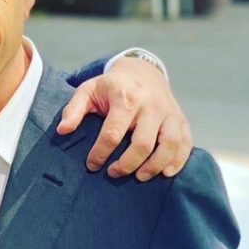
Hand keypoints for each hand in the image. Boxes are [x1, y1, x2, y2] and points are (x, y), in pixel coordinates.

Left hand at [57, 57, 191, 179]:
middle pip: (143, 143)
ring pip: (169, 145)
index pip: (113, 133)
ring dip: (154, 166)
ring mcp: (169, 113)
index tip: (92, 164)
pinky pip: (186, 143)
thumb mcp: (88, 90)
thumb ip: (73, 109)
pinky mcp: (181, 119)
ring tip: (138, 177)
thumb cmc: (111, 86)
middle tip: (113, 173)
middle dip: (127, 164)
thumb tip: (62, 130)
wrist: (142, 71)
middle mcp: (150, 105)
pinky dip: (178, 161)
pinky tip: (165, 173)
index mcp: (125, 97)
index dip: (101, 153)